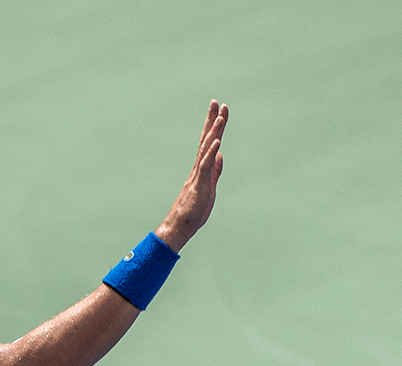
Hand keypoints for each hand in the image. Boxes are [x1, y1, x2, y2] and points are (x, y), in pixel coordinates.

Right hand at [155, 100, 227, 252]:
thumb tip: (220, 155)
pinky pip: (205, 167)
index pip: (209, 142)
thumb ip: (215, 171)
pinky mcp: (198, 185)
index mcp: (202, 168)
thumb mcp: (210, 187)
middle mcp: (198, 168)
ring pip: (206, 150)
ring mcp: (197, 175)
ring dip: (214, 132)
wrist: (181, 227)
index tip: (220, 109)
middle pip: (206, 140)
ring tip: (220, 116)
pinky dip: (211, 153)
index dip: (215, 126)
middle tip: (217, 102)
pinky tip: (217, 142)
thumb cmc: (194, 211)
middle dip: (212, 120)